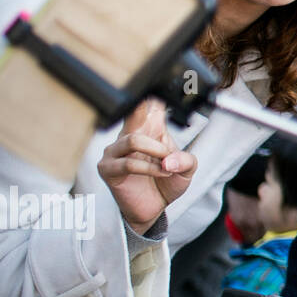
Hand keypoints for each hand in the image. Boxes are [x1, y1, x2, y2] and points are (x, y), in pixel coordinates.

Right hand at [98, 99, 196, 234]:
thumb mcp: (187, 169)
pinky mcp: (109, 169)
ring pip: (133, 139)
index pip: (149, 105)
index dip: (155, 94)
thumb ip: (186, 160)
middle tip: (157, 108)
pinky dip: (149, 168)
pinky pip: (129, 163)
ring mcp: (116, 151)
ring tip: (168, 163)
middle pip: (133, 110)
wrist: (155, 208)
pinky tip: (162, 171)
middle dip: (142, 105)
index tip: (164, 88)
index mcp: (150, 129)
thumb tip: (169, 159)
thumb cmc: (167, 183)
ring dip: (156, 152)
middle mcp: (130, 135)